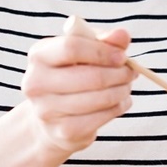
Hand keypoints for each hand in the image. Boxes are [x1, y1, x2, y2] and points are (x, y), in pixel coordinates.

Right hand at [20, 26, 135, 153]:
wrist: (51, 118)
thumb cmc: (71, 75)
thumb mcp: (84, 52)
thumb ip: (104, 40)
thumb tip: (122, 35)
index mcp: (39, 56)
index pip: (71, 47)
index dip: (102, 51)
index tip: (122, 56)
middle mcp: (36, 83)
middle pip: (90, 76)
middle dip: (118, 74)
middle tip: (130, 72)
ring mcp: (47, 111)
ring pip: (99, 98)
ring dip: (121, 91)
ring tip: (126, 86)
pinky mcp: (63, 131)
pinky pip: (101, 117)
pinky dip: (117, 108)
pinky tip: (120, 102)